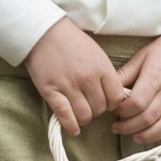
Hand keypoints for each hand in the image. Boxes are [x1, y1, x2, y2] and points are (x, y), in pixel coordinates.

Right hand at [24, 18, 125, 136]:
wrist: (44, 32)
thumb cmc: (71, 40)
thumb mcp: (95, 52)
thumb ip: (105, 73)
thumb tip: (113, 95)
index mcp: (101, 66)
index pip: (117, 97)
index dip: (113, 103)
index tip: (107, 102)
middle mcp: (87, 78)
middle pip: (101, 109)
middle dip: (97, 110)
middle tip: (90, 104)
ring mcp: (69, 85)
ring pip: (85, 116)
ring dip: (84, 118)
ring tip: (80, 112)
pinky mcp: (51, 91)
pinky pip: (66, 116)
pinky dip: (71, 126)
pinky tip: (73, 128)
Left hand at [112, 36, 160, 143]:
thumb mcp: (141, 56)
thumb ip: (125, 74)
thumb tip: (109, 90)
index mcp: (155, 77)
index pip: (137, 102)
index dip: (122, 111)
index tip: (115, 111)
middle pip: (148, 118)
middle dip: (129, 127)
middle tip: (117, 128)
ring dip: (148, 136)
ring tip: (135, 136)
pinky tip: (155, 135)